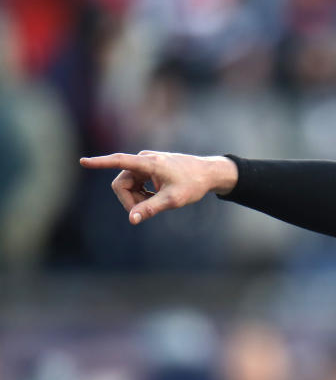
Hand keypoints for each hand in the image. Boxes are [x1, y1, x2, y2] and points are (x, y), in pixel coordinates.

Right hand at [79, 151, 238, 224]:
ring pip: (127, 186)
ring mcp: (144, 163)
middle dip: (129, 200)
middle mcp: (143, 159)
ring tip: (157, 202)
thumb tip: (132, 219)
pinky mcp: (147, 168)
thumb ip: (151, 208)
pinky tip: (156, 197)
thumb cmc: (193, 184)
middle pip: (120, 184)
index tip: (83, 162)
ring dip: (137, 199)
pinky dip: (142, 194)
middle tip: (146, 212)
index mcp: (149, 162)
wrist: (208, 174)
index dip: (100, 163)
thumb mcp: (173, 199)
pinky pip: (134, 184)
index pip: (119, 161)